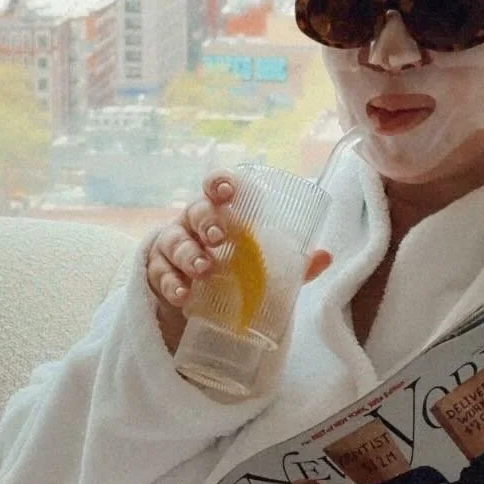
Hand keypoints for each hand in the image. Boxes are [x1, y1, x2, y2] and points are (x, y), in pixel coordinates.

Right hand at [145, 173, 332, 357]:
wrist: (194, 299)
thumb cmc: (230, 269)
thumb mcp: (260, 267)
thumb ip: (291, 264)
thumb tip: (325, 256)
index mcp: (218, 213)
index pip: (214, 188)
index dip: (218, 183)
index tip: (228, 190)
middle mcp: (192, 224)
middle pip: (195, 212)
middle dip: (207, 221)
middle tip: (219, 237)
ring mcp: (172, 248)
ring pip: (176, 243)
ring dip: (190, 254)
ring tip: (204, 269)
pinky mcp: (158, 273)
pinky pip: (160, 274)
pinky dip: (172, 283)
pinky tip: (183, 293)